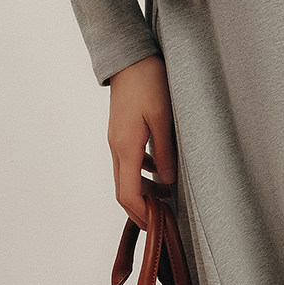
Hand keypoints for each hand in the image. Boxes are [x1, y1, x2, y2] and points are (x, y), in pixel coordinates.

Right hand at [108, 53, 175, 227]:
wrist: (130, 58)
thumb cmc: (149, 82)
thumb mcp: (164, 119)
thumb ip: (164, 152)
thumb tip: (166, 181)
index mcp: (126, 147)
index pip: (128, 193)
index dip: (141, 214)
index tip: (156, 226)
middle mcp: (116, 147)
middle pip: (123, 190)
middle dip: (140, 209)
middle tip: (161, 221)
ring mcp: (116, 139)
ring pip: (126, 176)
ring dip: (143, 191)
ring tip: (166, 199)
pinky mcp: (121, 131)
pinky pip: (128, 161)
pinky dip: (142, 173)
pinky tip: (160, 171)